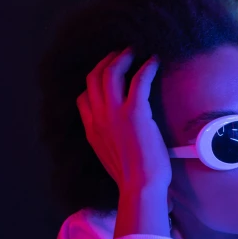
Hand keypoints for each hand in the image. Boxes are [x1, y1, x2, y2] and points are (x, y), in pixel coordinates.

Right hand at [77, 49, 170, 194]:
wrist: (140, 186)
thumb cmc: (133, 177)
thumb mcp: (110, 157)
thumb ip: (108, 139)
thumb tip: (117, 133)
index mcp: (91, 130)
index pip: (83, 98)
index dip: (94, 82)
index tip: (107, 74)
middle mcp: (98, 118)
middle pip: (94, 79)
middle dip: (106, 62)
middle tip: (120, 54)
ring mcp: (114, 114)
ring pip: (110, 73)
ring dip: (121, 58)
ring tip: (132, 52)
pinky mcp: (135, 113)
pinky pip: (138, 81)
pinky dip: (146, 68)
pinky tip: (153, 62)